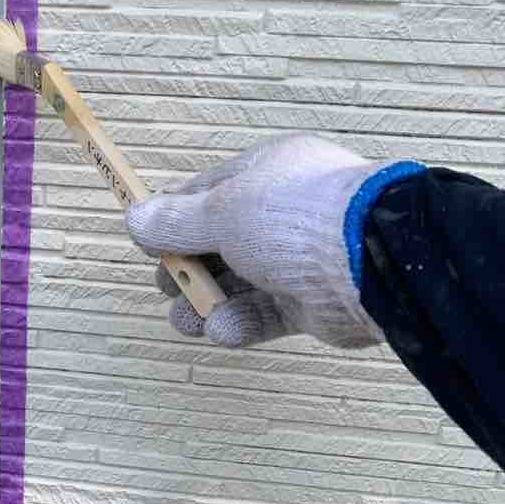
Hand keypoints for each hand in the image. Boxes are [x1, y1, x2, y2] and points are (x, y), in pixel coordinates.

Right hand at [125, 133, 412, 348]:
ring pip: (239, 281)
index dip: (173, 217)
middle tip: (166, 286)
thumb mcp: (222, 210)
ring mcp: (298, 258)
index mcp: (267, 174)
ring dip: (208, 302)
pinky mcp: (311, 302)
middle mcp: (283, 213)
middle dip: (188, 268)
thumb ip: (176, 221)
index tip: (146, 242)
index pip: (207, 192)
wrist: (370, 262)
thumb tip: (134, 218)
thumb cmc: (295, 217)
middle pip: (220, 241)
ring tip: (186, 320)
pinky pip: (266, 312)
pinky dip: (241, 322)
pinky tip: (223, 329)